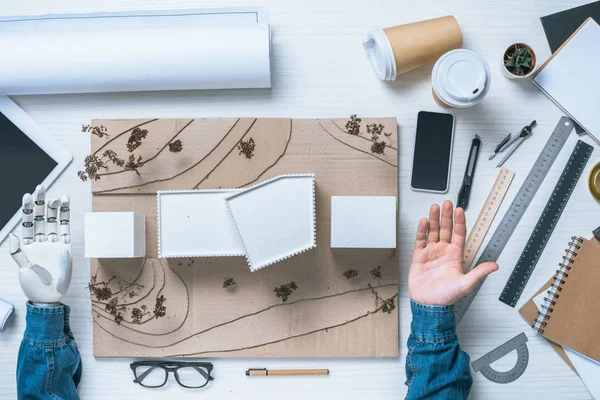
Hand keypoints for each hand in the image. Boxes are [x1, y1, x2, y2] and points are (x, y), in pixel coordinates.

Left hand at [8, 185, 71, 303]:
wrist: (50, 298)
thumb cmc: (34, 285)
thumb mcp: (23, 269)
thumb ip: (18, 251)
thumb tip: (12, 235)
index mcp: (29, 246)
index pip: (28, 224)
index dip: (28, 210)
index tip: (27, 195)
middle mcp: (41, 242)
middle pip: (41, 219)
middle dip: (40, 204)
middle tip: (41, 187)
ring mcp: (54, 244)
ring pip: (54, 222)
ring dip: (54, 208)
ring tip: (54, 195)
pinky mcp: (66, 248)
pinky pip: (66, 229)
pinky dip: (66, 217)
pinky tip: (64, 205)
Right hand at [408, 201, 497, 305]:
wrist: (428, 304)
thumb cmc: (446, 296)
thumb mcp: (466, 284)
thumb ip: (479, 273)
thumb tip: (495, 266)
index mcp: (455, 255)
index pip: (459, 234)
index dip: (459, 222)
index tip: (459, 211)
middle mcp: (443, 251)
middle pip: (445, 229)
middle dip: (446, 216)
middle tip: (447, 204)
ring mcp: (431, 252)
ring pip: (432, 231)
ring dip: (433, 219)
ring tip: (434, 208)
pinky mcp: (419, 256)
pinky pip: (420, 240)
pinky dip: (421, 230)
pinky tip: (423, 222)